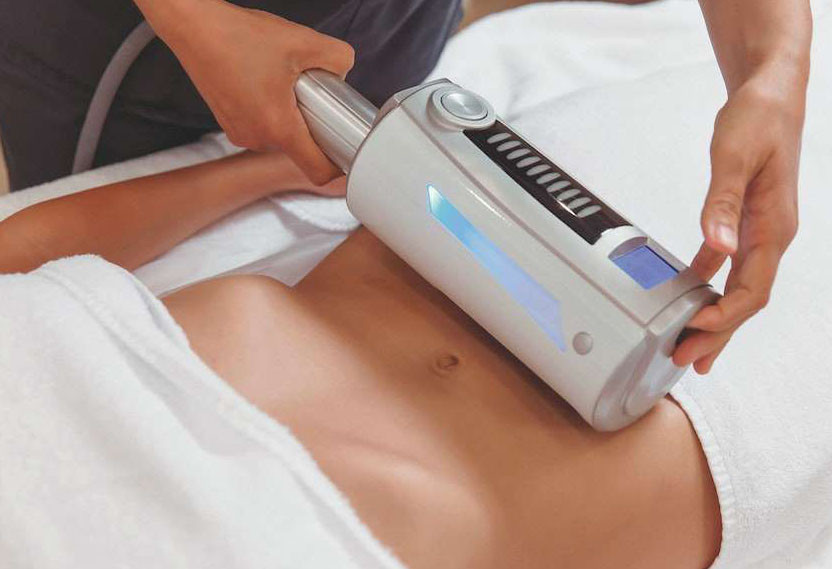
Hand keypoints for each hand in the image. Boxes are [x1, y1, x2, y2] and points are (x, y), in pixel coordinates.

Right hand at [159, 0, 354, 184]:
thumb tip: (345, 71)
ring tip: (284, 83)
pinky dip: (271, 111)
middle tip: (312, 93)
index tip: (345, 147)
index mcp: (278, 128)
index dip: (338, 165)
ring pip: (281, 137)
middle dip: (313, 125)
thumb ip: (339, 58)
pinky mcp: (230, 124)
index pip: (318, 171)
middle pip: (300, 149)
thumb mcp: (303, 41)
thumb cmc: (238, 36)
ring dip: (291, 116)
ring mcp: (240, 133)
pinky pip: (262, 126)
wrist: (194, 27)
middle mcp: (257, 139)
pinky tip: (267, 82)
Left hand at [673, 72, 805, 372]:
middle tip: (686, 360)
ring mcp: (759, 230)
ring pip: (739, 287)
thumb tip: (719, 245)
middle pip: (747, 299)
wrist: (772, 92)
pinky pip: (728, 264)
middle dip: (719, 333)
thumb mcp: (734, 154)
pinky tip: (692, 295)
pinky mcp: (745, 221)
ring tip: (689, 343)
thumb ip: (723, 201)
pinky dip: (711, 285)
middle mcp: (771, 235)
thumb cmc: (759, 117)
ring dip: (715, 317)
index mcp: (774, 226)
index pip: (753, 288)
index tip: (694, 332)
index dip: (725, 317)